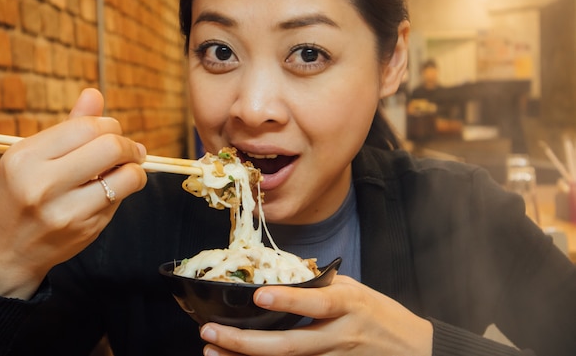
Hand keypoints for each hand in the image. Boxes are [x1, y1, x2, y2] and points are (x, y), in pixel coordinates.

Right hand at [0, 89, 147, 298]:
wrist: (6, 250)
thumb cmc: (22, 193)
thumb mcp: (33, 157)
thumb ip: (69, 126)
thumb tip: (95, 94)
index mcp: (25, 157)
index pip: (86, 126)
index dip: (110, 125)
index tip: (114, 132)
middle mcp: (42, 184)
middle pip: (110, 147)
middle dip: (128, 145)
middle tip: (131, 150)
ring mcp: (65, 210)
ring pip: (126, 176)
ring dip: (136, 169)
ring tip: (129, 168)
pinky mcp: (85, 230)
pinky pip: (121, 199)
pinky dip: (126, 190)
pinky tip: (115, 189)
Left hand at [200, 275, 432, 355]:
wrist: (412, 349)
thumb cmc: (380, 314)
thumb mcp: (356, 290)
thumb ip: (320, 286)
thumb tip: (284, 275)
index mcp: (347, 304)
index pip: (316, 302)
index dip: (288, 299)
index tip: (259, 294)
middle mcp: (339, 334)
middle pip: (290, 344)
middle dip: (247, 341)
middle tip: (211, 332)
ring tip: (213, 350)